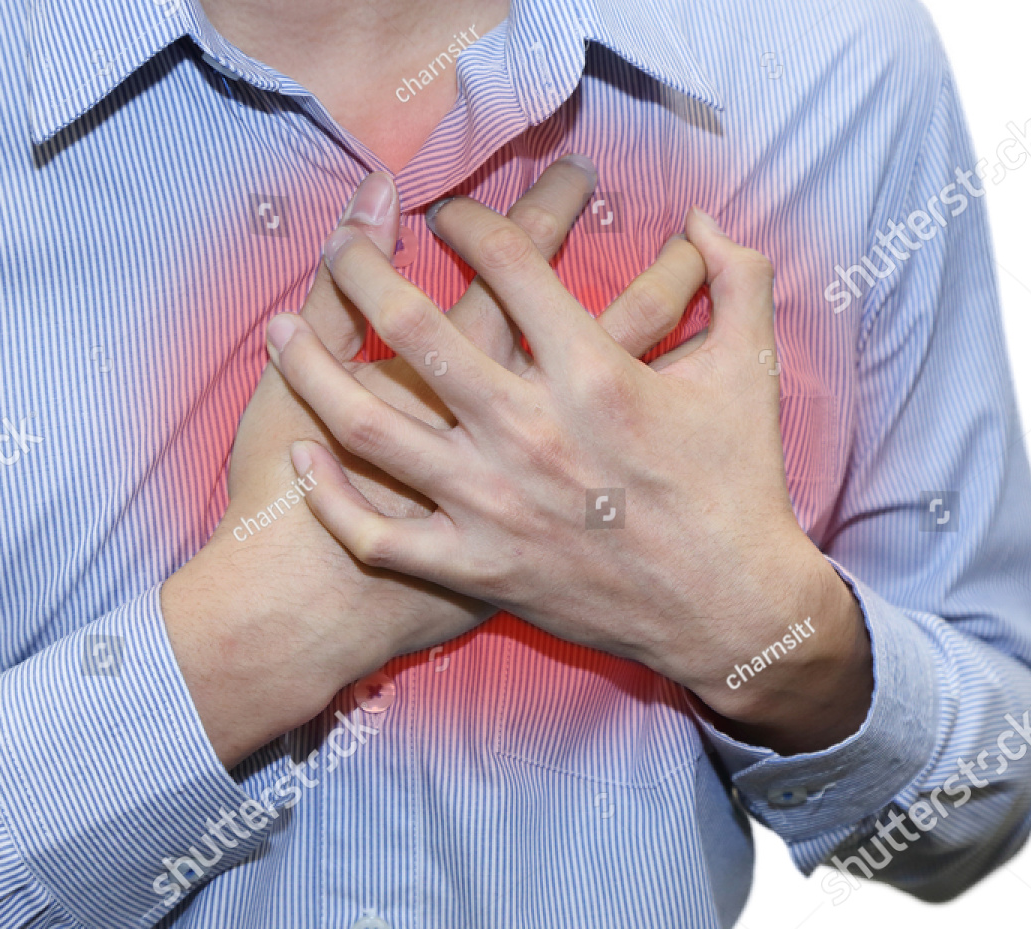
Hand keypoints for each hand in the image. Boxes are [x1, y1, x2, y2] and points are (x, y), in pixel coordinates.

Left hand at [164, 158, 711, 766]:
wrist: (730, 613)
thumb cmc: (739, 489)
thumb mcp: (751, 374)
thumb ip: (740, 280)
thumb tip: (708, 217)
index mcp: (594, 375)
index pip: (507, 264)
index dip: (467, 220)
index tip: (445, 213)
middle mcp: (529, 432)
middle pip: (415, 328)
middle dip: (363, 269)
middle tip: (336, 245)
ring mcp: (495, 506)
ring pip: (370, 426)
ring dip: (313, 369)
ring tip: (280, 328)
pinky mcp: (478, 570)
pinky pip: (380, 534)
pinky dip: (331, 497)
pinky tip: (305, 455)